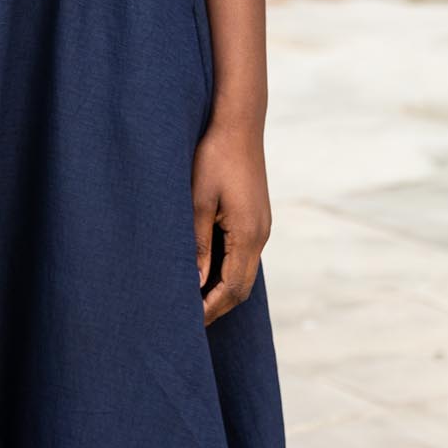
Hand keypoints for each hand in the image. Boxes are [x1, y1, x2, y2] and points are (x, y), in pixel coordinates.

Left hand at [191, 116, 271, 326]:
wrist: (239, 122)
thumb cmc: (214, 156)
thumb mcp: (198, 199)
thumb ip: (197, 244)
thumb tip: (195, 285)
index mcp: (248, 234)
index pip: (232, 289)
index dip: (209, 309)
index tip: (186, 324)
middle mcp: (260, 234)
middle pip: (241, 287)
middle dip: (216, 306)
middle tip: (186, 320)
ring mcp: (261, 225)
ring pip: (244, 272)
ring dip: (221, 289)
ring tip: (192, 300)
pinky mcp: (256, 216)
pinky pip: (244, 255)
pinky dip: (226, 270)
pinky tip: (204, 269)